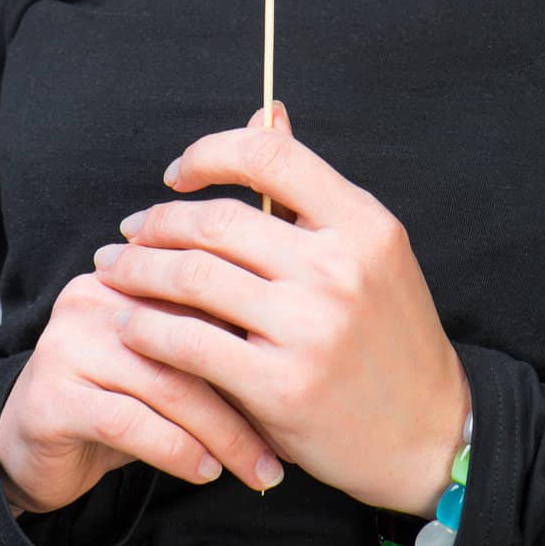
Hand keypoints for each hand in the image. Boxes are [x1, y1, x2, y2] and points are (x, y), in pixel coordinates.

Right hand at [0, 259, 286, 518]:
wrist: (29, 446)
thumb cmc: (118, 400)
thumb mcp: (169, 363)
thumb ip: (213, 340)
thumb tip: (296, 349)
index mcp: (130, 272)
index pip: (207, 289)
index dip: (258, 337)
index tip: (304, 381)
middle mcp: (95, 294)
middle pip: (192, 335)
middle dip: (247, 392)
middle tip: (286, 441)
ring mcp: (68, 342)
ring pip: (166, 382)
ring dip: (220, 433)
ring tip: (254, 467)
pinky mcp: (50, 395)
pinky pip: (129, 422)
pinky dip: (176, 450)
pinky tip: (205, 471)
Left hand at [91, 101, 470, 515]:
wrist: (427, 432)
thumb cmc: (387, 331)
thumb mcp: (366, 248)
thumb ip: (308, 188)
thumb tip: (265, 113)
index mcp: (362, 223)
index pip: (270, 156)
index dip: (211, 153)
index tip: (177, 174)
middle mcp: (339, 268)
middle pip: (219, 220)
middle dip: (158, 222)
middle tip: (129, 232)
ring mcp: (310, 328)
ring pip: (195, 278)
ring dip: (140, 271)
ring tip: (116, 270)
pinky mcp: (281, 386)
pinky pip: (191, 344)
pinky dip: (149, 330)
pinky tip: (133, 326)